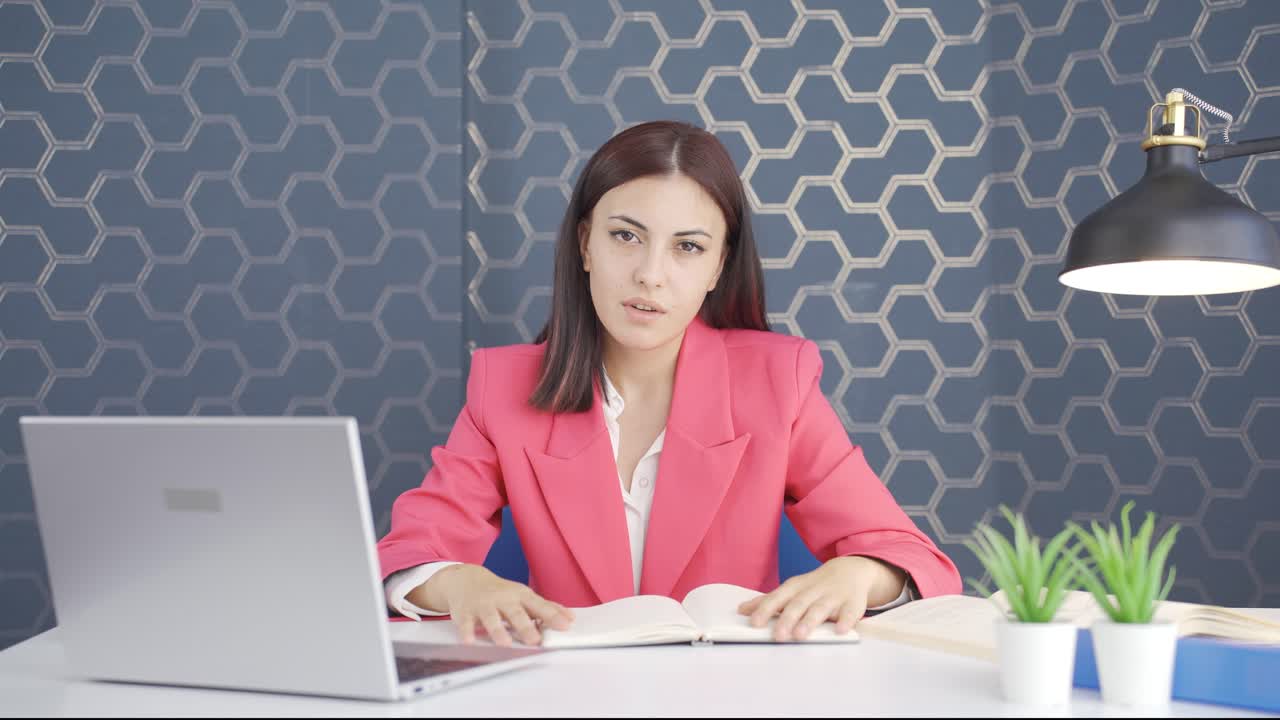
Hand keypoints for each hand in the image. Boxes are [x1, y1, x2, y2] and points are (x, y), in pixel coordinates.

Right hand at [410, 564, 574, 646]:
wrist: (467, 579)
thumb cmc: (501, 592)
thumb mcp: (524, 596)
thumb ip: (546, 607)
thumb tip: (570, 617)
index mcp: (520, 596)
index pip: (539, 606)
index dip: (553, 616)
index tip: (565, 626)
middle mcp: (503, 599)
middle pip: (516, 613)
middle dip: (525, 626)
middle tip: (535, 640)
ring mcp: (484, 605)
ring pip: (491, 618)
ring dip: (498, 630)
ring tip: (505, 643)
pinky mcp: (466, 612)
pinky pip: (466, 623)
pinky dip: (468, 631)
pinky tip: (470, 641)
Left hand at [737, 556, 906, 640]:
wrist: (850, 570)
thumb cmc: (815, 585)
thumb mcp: (792, 589)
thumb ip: (769, 601)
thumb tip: (742, 610)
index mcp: (796, 587)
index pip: (778, 598)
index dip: (765, 610)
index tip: (754, 623)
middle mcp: (813, 590)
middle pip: (798, 604)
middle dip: (787, 619)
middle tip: (777, 635)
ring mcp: (833, 596)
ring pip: (820, 608)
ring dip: (810, 621)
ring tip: (800, 635)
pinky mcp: (852, 603)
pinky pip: (850, 612)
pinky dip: (845, 621)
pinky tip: (840, 631)